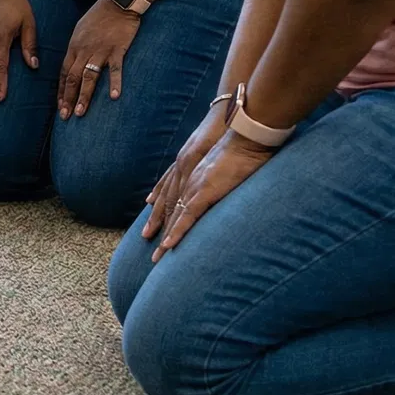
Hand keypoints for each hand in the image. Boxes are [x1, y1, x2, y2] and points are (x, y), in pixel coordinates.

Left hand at [57, 0, 140, 118]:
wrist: (117, 3)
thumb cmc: (98, 17)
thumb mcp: (80, 31)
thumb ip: (76, 49)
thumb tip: (72, 64)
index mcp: (74, 47)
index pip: (64, 73)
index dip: (61, 91)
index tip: (60, 106)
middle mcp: (84, 51)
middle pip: (73, 78)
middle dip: (68, 99)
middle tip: (65, 116)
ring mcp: (100, 51)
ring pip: (89, 77)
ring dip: (84, 96)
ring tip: (81, 112)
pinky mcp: (117, 50)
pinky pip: (115, 69)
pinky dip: (114, 82)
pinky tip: (114, 97)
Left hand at [141, 129, 273, 261]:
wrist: (246, 135)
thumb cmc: (243, 147)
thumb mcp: (226, 161)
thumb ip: (221, 173)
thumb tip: (224, 183)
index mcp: (192, 172)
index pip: (173, 196)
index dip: (164, 212)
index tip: (155, 227)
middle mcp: (188, 178)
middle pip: (168, 208)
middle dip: (158, 228)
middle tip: (148, 246)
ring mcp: (194, 185)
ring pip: (174, 215)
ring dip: (165, 237)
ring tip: (156, 258)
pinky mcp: (204, 190)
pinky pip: (187, 215)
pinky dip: (177, 231)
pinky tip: (169, 245)